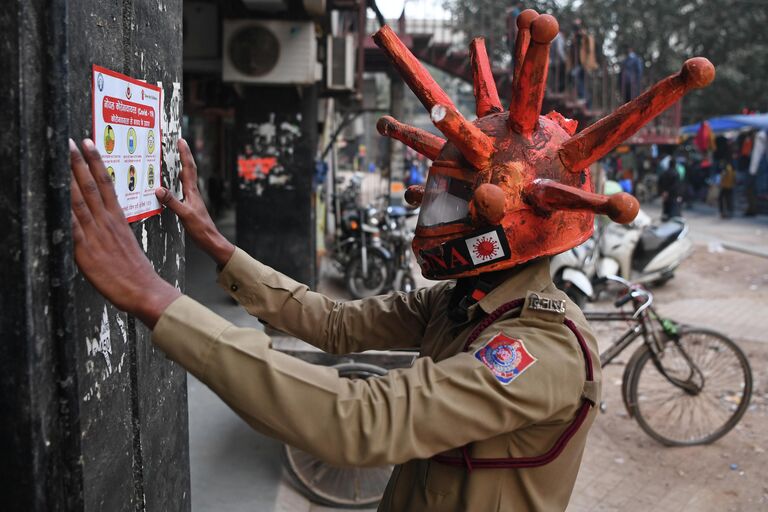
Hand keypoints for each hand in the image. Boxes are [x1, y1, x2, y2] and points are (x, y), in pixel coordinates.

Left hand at [70, 139, 180, 327]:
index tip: (89, 145)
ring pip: (80, 200)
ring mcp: (96, 234)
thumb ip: (111, 230)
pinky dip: (64, 210)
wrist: (144, 290)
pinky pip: (72, 227)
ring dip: (69, 178)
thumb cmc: (135, 271)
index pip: (106, 184)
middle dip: (80, 162)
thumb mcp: (124, 244)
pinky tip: (55, 196)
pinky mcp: (86, 250)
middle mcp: (107, 222)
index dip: (96, 163)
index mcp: (117, 219)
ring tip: (62, 159)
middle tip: (71, 143)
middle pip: (91, 186)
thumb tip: (101, 222)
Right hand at [155, 139, 234, 266]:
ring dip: (180, 167)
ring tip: (174, 158)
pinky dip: (176, 182)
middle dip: (183, 155)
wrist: (211, 241)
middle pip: (188, 169)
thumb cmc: (201, 229)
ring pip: (185, 178)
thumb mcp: (185, 215)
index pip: (188, 168)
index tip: (181, 140)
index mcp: (192, 192)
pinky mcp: (189, 205)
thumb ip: (172, 202)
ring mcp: (192, 199)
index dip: (185, 154)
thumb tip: (158, 189)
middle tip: (178, 143)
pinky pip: (182, 189)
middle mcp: (193, 192)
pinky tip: (172, 184)